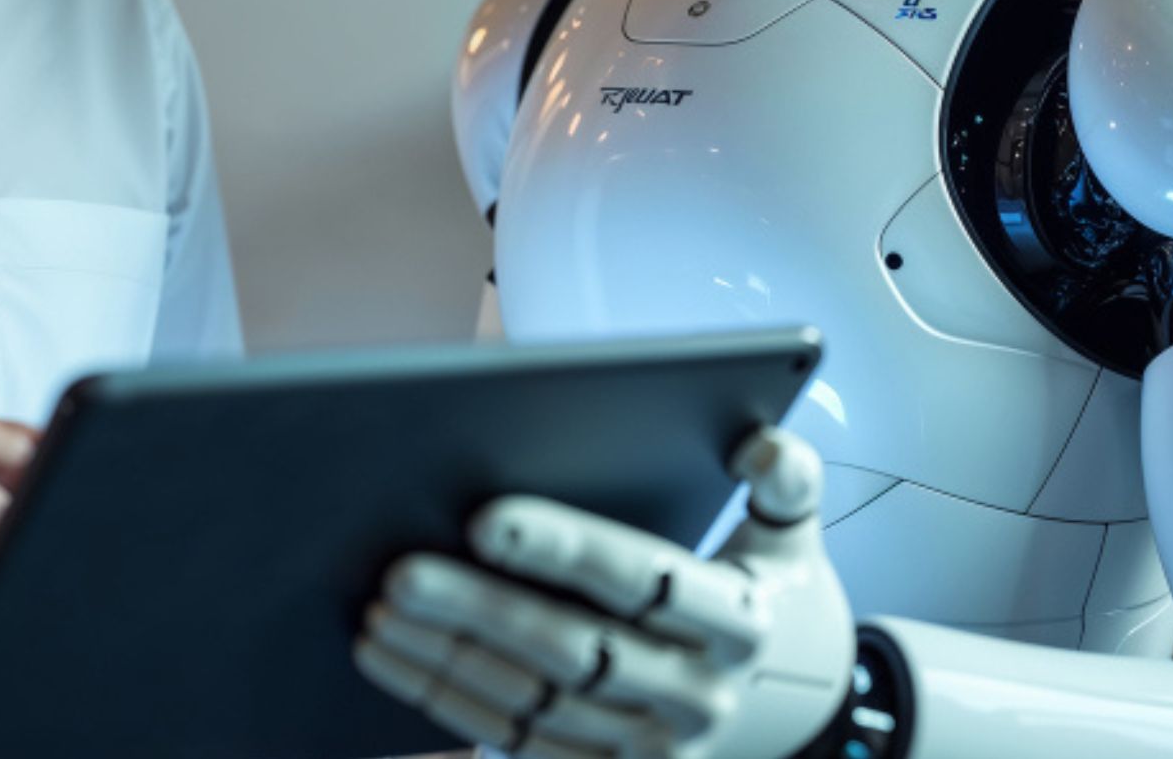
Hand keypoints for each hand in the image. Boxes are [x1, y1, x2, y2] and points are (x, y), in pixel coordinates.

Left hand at [354, 427, 851, 758]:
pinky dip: (446, 700)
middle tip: (401, 571)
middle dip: (480, 610)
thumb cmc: (761, 589)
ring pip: (533, 703)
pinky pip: (515, 742)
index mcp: (742, 622)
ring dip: (447, 660)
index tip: (484, 518)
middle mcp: (699, 695)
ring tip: (381, 610)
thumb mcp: (791, 534)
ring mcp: (652, 749)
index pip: (644, 579)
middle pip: (574, 650)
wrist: (788, 700)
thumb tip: (758, 444)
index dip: (564, 548)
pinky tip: (392, 657)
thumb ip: (783, 476)